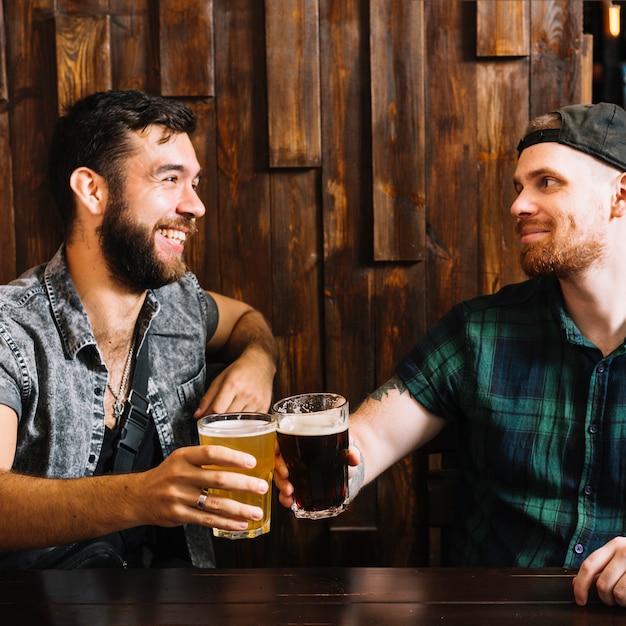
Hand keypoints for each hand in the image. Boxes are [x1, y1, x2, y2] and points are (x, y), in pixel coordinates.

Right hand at [137, 443, 268, 532]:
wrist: (138, 496)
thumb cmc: (166, 475)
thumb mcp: (181, 459)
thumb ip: (205, 459)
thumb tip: (239, 461)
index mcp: (183, 456)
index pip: (211, 453)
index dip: (233, 457)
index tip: (252, 462)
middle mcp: (180, 475)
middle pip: (217, 479)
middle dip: (243, 484)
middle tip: (262, 487)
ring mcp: (179, 496)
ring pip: (215, 503)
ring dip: (239, 509)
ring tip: (256, 511)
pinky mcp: (178, 515)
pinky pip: (207, 519)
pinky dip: (226, 522)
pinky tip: (240, 523)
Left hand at [194, 348, 274, 416]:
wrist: (261, 362)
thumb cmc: (240, 370)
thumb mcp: (220, 379)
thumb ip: (208, 398)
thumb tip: (197, 415)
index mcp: (233, 384)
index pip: (217, 409)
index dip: (210, 417)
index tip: (207, 419)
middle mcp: (246, 393)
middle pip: (228, 418)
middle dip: (220, 421)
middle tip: (217, 418)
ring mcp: (257, 400)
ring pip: (240, 423)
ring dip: (232, 423)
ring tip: (230, 416)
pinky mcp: (265, 406)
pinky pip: (251, 422)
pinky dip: (244, 423)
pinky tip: (242, 417)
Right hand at [273, 443, 362, 508]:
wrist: (348, 468)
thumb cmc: (343, 453)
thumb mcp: (347, 450)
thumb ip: (350, 453)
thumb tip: (354, 457)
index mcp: (300, 442)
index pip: (280, 440)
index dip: (275, 445)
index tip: (277, 453)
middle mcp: (293, 457)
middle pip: (278, 460)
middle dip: (279, 470)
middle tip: (286, 477)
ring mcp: (294, 473)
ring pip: (280, 478)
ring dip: (281, 485)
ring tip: (289, 492)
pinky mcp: (298, 487)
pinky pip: (286, 492)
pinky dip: (285, 498)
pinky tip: (289, 502)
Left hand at [572, 537, 625, 605]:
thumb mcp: (619, 558)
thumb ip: (600, 567)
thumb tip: (577, 582)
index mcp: (615, 545)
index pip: (589, 565)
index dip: (580, 585)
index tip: (580, 600)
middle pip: (602, 584)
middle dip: (605, 598)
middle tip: (611, 599)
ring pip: (618, 594)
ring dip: (620, 602)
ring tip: (625, 597)